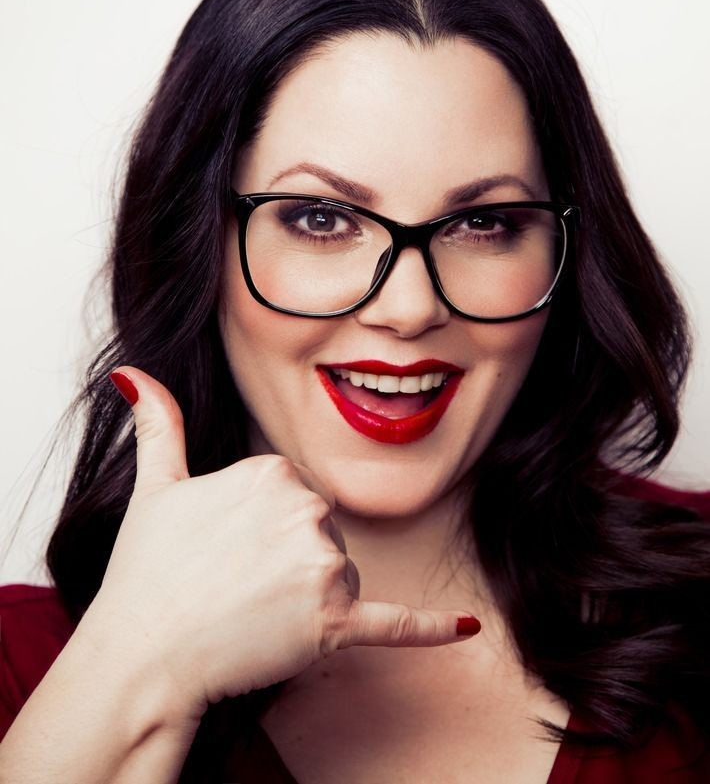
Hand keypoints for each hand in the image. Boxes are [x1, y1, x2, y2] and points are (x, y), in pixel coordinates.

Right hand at [94, 366, 480, 722]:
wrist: (143, 655)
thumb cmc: (145, 573)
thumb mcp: (155, 486)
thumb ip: (159, 424)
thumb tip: (133, 374)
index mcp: (274, 471)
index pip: (295, 497)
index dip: (263, 530)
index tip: (226, 548)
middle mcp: (308, 510)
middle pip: (323, 534)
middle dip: (290, 561)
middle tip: (237, 583)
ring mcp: (325, 568)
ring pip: (342, 577)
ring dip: (310, 599)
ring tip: (254, 611)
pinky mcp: (336, 623)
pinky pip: (396, 623)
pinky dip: (432, 629)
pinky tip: (465, 626)